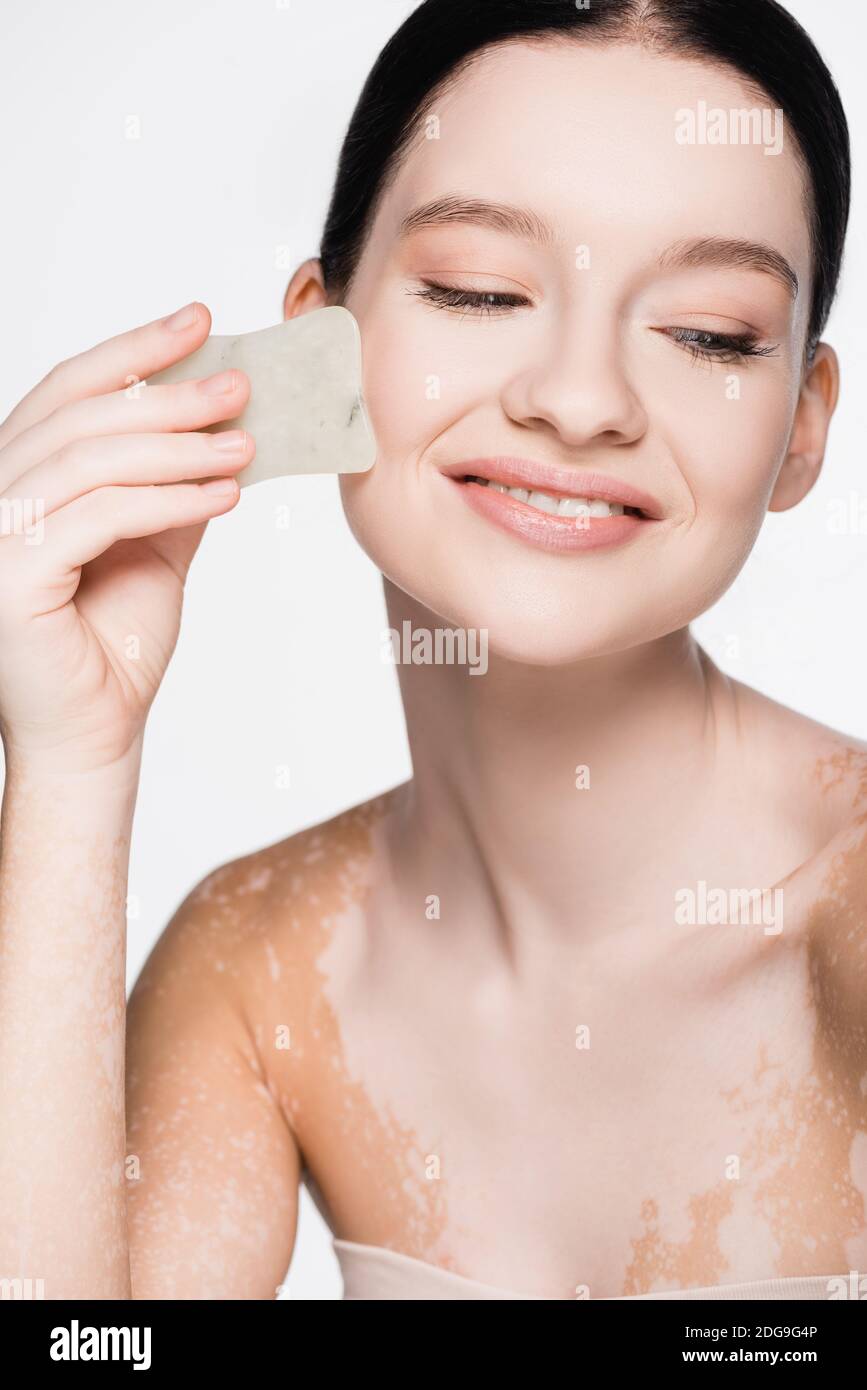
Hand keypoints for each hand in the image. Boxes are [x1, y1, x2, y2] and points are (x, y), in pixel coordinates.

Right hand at [0, 302, 253, 774]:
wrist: (96, 735)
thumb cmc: (115, 643)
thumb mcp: (154, 541)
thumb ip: (170, 482)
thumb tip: (222, 423)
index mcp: (16, 474)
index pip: (70, 391)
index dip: (134, 350)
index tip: (202, 322)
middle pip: (83, 417)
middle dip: (170, 395)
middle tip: (242, 387)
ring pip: (94, 460)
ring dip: (180, 447)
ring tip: (246, 445)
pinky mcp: (11, 574)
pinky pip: (104, 515)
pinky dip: (172, 499)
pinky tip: (225, 496)